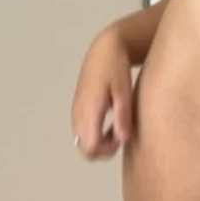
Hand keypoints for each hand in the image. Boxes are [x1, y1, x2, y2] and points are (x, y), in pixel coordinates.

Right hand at [71, 27, 133, 159]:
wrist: (103, 49)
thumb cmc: (116, 67)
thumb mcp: (124, 91)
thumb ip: (122, 116)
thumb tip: (122, 140)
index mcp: (88, 110)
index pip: (90, 148)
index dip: (107, 150)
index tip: (123, 136)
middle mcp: (78, 114)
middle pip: (84, 150)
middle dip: (103, 150)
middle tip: (121, 135)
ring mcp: (75, 112)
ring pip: (82, 143)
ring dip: (100, 143)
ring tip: (118, 128)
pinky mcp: (77, 109)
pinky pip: (83, 132)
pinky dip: (96, 135)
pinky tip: (111, 123)